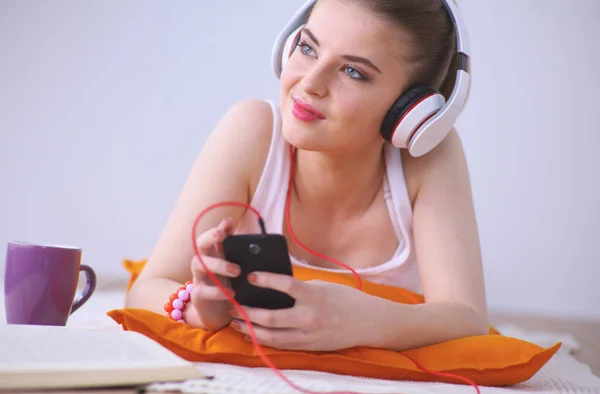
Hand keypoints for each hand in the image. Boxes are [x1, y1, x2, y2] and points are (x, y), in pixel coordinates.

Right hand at [189, 217, 240, 330]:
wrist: (219, 315)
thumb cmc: (230, 287)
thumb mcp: (238, 270)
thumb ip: (242, 255)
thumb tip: (254, 242)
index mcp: (215, 254)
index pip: (214, 235)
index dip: (220, 227)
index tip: (229, 222)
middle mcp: (204, 262)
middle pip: (201, 243)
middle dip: (210, 237)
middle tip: (222, 236)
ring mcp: (199, 278)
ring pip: (199, 263)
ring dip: (218, 264)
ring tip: (237, 271)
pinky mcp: (198, 296)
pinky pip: (203, 290)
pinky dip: (218, 291)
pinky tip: (232, 293)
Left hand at [227, 272, 377, 350]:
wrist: (369, 323)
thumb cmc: (346, 299)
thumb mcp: (323, 287)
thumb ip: (300, 288)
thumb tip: (274, 285)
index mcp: (314, 296)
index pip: (286, 285)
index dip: (265, 280)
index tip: (250, 276)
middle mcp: (310, 317)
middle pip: (271, 317)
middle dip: (247, 312)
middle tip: (232, 305)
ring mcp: (309, 335)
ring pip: (272, 337)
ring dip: (251, 330)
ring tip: (236, 322)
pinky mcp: (309, 347)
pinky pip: (282, 345)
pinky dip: (265, 340)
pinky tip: (252, 335)